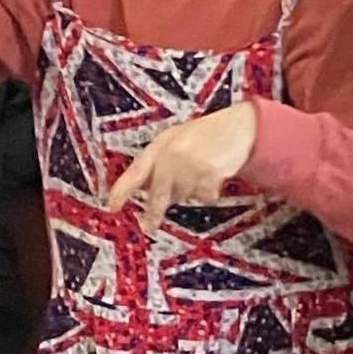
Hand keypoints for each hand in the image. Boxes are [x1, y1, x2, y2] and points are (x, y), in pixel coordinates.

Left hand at [106, 102, 258, 233]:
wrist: (240, 127)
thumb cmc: (206, 133)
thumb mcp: (175, 139)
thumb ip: (158, 161)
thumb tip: (143, 188)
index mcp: (161, 146)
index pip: (135, 171)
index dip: (122, 191)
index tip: (112, 206)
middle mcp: (174, 156)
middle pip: (158, 193)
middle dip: (153, 212)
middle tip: (148, 226)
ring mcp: (193, 166)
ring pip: (182, 196)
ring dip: (186, 192)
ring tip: (196, 175)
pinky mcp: (211, 175)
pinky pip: (203, 196)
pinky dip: (207, 192)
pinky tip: (212, 178)